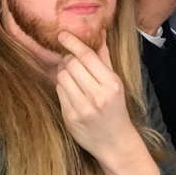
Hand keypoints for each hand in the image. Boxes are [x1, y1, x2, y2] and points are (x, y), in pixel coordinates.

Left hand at [56, 32, 160, 174]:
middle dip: (68, 58)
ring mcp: (82, 108)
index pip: (87, 56)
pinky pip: (59, 91)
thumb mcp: (116, 82)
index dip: (73, 43)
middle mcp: (97, 95)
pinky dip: (61, 86)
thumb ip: (105, 58)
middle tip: (69, 60)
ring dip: (63, 71)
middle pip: (72, 64)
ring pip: (62, 77)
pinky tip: (69, 89)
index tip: (62, 35)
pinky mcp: (70, 117)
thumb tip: (99, 33)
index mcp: (111, 84)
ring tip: (69, 74)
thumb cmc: (115, 107)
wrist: (114, 141)